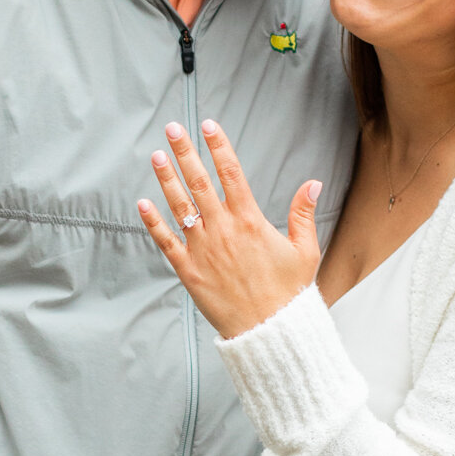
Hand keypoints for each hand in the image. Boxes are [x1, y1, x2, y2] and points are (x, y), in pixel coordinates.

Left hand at [138, 119, 322, 340]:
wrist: (269, 330)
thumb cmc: (289, 292)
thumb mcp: (305, 250)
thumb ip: (303, 214)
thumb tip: (313, 182)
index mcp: (251, 221)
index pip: (231, 173)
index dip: (219, 146)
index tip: (208, 125)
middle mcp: (223, 230)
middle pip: (199, 182)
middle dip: (185, 152)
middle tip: (173, 128)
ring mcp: (203, 249)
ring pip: (180, 206)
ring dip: (166, 178)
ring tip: (157, 155)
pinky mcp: (189, 271)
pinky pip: (166, 242)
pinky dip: (153, 222)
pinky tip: (142, 204)